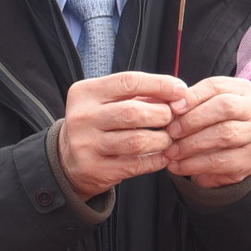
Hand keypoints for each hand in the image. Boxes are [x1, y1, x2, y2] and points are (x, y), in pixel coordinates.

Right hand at [54, 72, 186, 199]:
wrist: (69, 160)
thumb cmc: (99, 124)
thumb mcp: (110, 102)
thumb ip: (141, 96)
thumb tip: (179, 95)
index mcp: (85, 93)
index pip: (128, 82)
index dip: (160, 85)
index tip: (182, 90)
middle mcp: (81, 117)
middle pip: (133, 112)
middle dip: (162, 115)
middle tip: (172, 120)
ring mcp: (85, 145)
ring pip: (136, 141)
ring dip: (161, 140)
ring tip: (167, 139)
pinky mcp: (94, 169)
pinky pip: (136, 165)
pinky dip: (156, 160)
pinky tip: (162, 156)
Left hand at [165, 75, 250, 188]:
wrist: (232, 156)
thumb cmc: (212, 125)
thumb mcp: (203, 108)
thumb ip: (189, 103)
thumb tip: (169, 105)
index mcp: (242, 89)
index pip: (216, 86)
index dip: (193, 96)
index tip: (173, 108)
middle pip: (224, 107)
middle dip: (193, 120)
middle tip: (170, 132)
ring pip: (224, 134)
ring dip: (192, 144)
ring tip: (171, 151)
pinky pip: (221, 161)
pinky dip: (195, 164)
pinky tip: (177, 166)